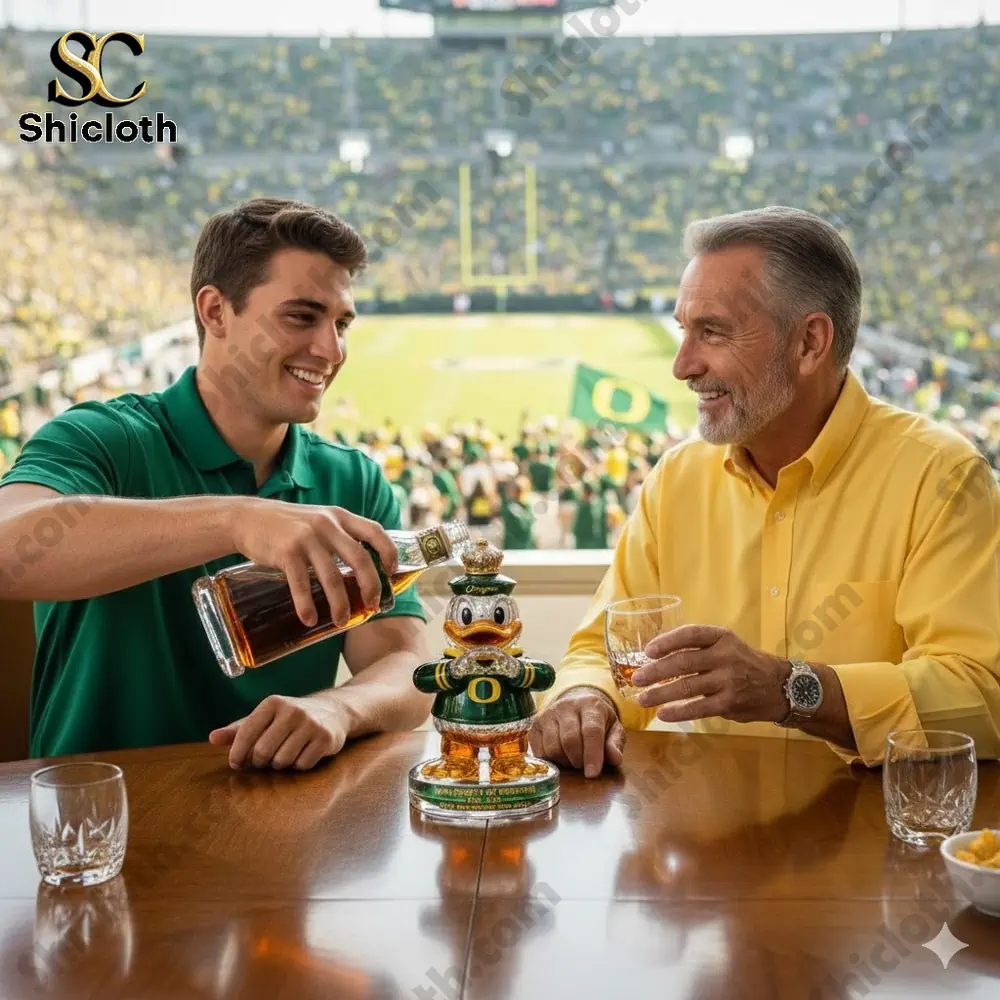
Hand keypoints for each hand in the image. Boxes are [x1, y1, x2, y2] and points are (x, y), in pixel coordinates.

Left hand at [208, 694, 348, 769]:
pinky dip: (299, 765)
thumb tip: (212, 738)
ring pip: (282, 761)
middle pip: (262, 752)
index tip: (236, 763)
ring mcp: (311, 724)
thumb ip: (238, 729)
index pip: (246, 733)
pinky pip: (302, 765)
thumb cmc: (290, 718)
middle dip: (260, 762)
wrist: (333, 711)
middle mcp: (292, 710)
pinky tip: (303, 754)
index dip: (237, 753)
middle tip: (264, 760)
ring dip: (280, 764)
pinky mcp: (325, 738)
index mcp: (272, 703)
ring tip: (285, 754)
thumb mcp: (265, 718)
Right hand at [228, 498, 398, 627]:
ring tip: (341, 621)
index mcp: (339, 517)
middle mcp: (327, 525)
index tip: (392, 572)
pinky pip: (302, 585)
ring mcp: (306, 538)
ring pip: (333, 578)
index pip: (375, 531)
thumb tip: (362, 567)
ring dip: (340, 604)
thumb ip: (339, 536)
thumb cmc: (287, 525)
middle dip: (371, 587)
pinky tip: (309, 619)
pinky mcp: (286, 553)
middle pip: (360, 559)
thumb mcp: (318, 520)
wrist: (247, 518)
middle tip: (371, 606)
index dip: (388, 552)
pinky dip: (307, 606)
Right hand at [529, 687, 624, 777]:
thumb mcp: (613, 728)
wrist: (576, 704)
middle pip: (569, 740)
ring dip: (565, 762)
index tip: (593, 774)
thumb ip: (615, 743)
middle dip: (578, 761)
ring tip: (574, 760)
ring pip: (553, 747)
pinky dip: (551, 761)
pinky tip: (561, 757)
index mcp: (590, 705)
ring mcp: (547, 714)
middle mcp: (566, 706)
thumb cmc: (597, 720)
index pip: (591, 731)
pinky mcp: (535, 724)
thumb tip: (615, 759)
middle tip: (585, 766)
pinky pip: (539, 751)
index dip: (592, 754)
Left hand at [632, 625, 790, 723]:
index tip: (648, 651)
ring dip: (661, 694)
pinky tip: (664, 714)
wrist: (780, 686)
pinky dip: (679, 712)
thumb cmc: (745, 663)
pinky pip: (699, 708)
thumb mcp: (727, 645)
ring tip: (642, 699)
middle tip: (637, 678)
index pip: (690, 634)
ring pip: (687, 687)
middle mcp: (725, 656)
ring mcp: (728, 680)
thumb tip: (659, 658)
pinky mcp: (730, 702)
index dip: (667, 641)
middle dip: (656, 671)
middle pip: (683, 662)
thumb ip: (699, 648)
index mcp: (722, 637)